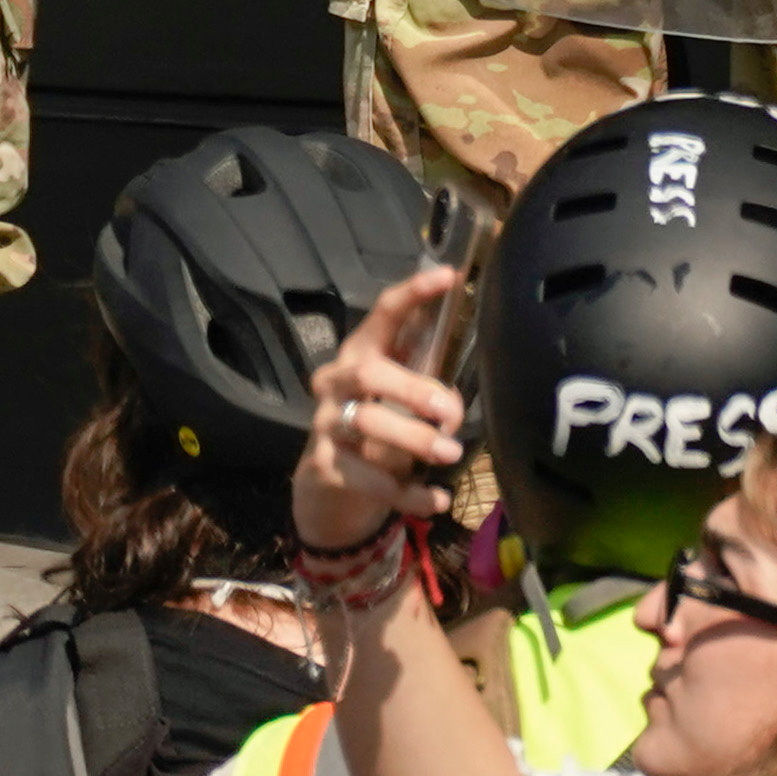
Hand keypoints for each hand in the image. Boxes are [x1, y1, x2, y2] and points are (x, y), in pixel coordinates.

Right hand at [292, 265, 465, 552]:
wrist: (330, 486)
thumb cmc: (378, 429)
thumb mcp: (402, 405)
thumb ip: (429, 396)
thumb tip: (453, 407)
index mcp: (361, 354)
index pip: (384, 314)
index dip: (414, 294)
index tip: (449, 276)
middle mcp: (336, 382)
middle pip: (369, 373)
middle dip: (414, 390)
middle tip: (451, 413)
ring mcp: (325, 423)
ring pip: (365, 423)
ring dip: (413, 439)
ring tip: (451, 454)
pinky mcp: (324, 465)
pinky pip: (369, 478)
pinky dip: (408, 491)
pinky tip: (438, 499)